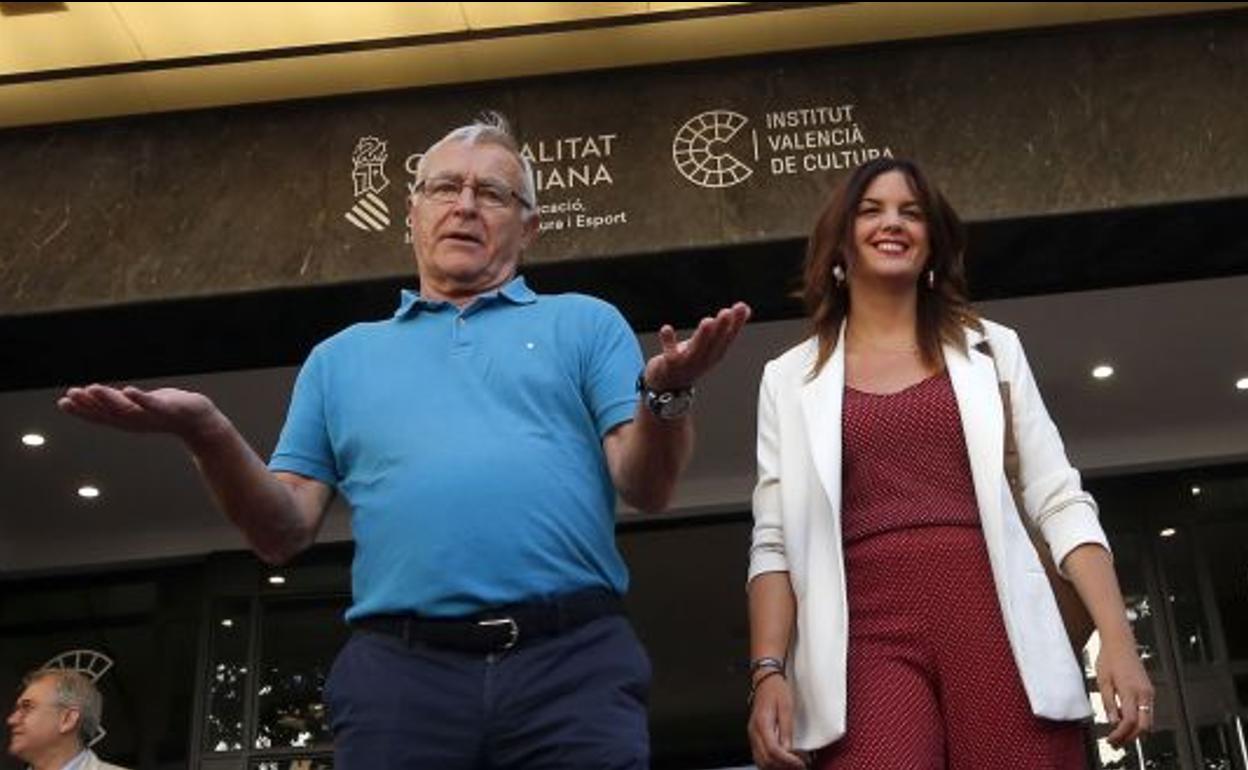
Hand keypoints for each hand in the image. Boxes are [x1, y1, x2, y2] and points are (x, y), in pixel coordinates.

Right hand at [58, 384, 225, 446]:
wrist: (199, 421)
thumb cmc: (167, 411)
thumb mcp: (137, 406)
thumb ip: (117, 403)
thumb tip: (93, 395)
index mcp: (128, 420)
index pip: (100, 416)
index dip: (81, 410)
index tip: (63, 402)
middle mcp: (137, 421)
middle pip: (109, 413)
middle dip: (89, 404)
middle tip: (70, 395)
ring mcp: (152, 416)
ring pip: (127, 409)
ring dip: (109, 399)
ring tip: (92, 389)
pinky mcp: (168, 409)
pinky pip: (152, 404)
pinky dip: (140, 399)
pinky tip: (128, 391)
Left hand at [644, 302, 750, 390]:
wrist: (669, 385)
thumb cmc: (692, 360)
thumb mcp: (712, 344)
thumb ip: (726, 327)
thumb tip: (745, 308)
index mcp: (716, 353)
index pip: (729, 337)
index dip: (736, 323)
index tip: (742, 308)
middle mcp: (704, 358)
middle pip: (714, 342)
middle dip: (721, 327)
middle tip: (727, 312)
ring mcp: (687, 362)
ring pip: (697, 349)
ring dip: (702, 336)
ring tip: (708, 321)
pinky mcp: (670, 364)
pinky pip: (670, 353)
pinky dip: (668, 341)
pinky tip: (666, 329)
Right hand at [748, 674, 806, 769]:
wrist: (765, 681)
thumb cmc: (776, 690)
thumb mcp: (786, 707)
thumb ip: (786, 729)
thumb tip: (788, 749)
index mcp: (762, 724)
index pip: (774, 750)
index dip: (788, 761)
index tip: (801, 763)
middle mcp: (754, 732)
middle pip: (766, 760)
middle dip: (784, 767)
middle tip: (800, 766)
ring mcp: (752, 735)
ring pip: (761, 761)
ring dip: (777, 767)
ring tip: (792, 765)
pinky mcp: (754, 736)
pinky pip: (759, 756)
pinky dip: (770, 763)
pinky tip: (781, 762)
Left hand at [1097, 636, 1153, 747]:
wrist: (1121, 643)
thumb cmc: (1109, 658)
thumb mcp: (1102, 681)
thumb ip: (1108, 703)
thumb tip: (1113, 722)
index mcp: (1131, 690)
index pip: (1130, 721)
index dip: (1121, 734)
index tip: (1111, 739)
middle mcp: (1144, 693)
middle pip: (1144, 726)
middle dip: (1131, 737)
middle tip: (1116, 742)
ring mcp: (1149, 692)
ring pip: (1148, 721)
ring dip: (1135, 730)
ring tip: (1118, 733)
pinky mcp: (1149, 690)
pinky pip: (1147, 712)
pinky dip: (1138, 720)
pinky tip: (1124, 719)